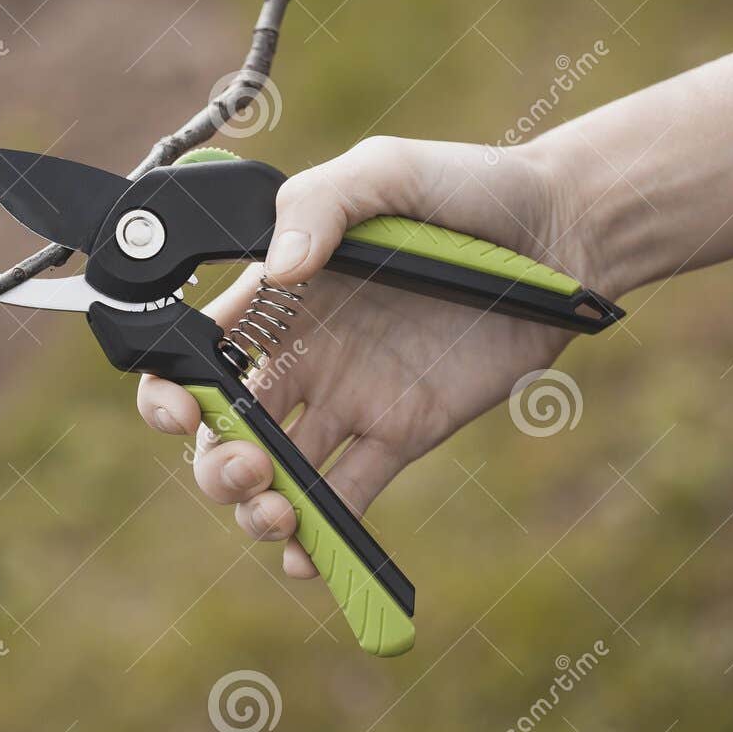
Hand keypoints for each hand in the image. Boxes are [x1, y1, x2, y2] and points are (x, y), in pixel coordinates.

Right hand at [136, 136, 605, 576]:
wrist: (561, 232)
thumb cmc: (465, 188)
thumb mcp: (385, 172)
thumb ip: (320, 204)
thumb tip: (282, 269)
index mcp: (279, 297)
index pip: (196, 354)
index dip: (171, 392)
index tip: (182, 411)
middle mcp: (302, 352)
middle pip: (225, 429)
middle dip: (216, 463)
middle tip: (252, 466)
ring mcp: (349, 398)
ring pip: (277, 472)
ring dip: (258, 506)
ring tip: (281, 514)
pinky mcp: (401, 432)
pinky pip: (349, 495)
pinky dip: (324, 536)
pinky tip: (311, 559)